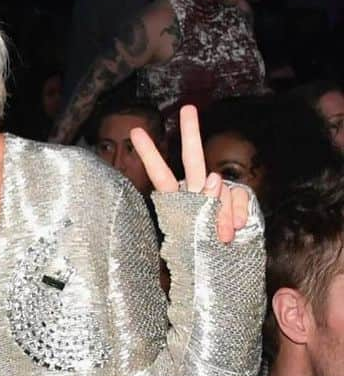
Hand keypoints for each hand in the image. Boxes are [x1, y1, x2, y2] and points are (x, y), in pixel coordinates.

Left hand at [131, 104, 250, 242]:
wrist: (225, 267)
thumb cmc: (199, 254)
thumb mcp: (189, 236)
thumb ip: (198, 207)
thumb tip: (213, 178)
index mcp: (177, 198)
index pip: (160, 174)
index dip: (150, 154)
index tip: (135, 132)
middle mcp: (196, 190)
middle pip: (193, 158)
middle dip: (192, 133)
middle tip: (187, 108)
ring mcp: (219, 193)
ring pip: (218, 184)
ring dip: (219, 214)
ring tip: (221, 237)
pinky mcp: (239, 197)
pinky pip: (238, 197)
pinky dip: (235, 215)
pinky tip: (233, 230)